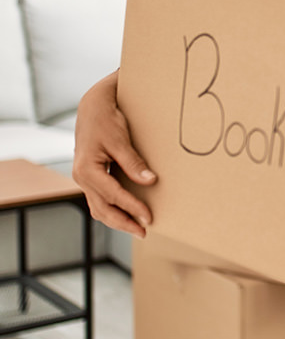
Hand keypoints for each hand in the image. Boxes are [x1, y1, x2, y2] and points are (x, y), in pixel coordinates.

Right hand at [72, 70, 156, 237]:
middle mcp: (81, 177)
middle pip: (102, 209)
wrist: (93, 107)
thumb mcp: (120, 140)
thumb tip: (150, 181)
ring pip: (98, 207)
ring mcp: (83, 178)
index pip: (113, 195)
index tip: (149, 217)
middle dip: (124, 222)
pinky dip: (112, 208)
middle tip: (144, 231)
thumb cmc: (106, 120)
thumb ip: (133, 163)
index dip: (132, 207)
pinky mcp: (89, 176)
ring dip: (117, 219)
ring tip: (137, 227)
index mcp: (86, 169)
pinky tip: (126, 213)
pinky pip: (99, 199)